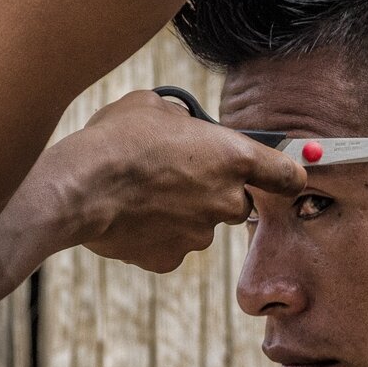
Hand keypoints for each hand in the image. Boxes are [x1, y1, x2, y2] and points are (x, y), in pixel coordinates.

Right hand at [58, 91, 306, 272]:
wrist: (79, 186)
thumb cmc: (117, 138)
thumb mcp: (155, 107)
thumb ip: (185, 121)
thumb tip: (186, 127)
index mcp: (234, 157)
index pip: (288, 174)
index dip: (285, 174)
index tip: (282, 175)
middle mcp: (226, 200)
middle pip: (237, 201)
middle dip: (215, 191)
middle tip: (177, 175)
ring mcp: (200, 235)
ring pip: (201, 224)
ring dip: (182, 212)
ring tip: (143, 193)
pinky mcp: (170, 259)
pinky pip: (171, 245)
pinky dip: (156, 234)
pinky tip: (130, 216)